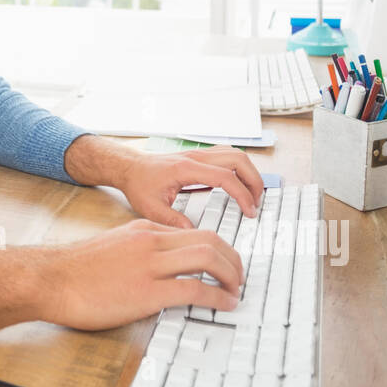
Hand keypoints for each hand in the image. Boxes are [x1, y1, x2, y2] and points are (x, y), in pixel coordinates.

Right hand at [38, 219, 242, 330]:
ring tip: (236, 290)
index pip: (195, 231)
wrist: (50, 279)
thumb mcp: (114, 245)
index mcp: (144, 229)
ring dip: (231, 275)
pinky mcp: (147, 292)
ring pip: (208, 258)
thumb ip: (140, 249)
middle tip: (239, 276)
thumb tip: (163, 266)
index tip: (226, 263)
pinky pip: (195, 290)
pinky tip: (224, 304)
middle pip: (210, 239)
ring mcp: (151, 266)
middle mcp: (152, 241)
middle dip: (233, 259)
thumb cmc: (76, 269)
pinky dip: (217, 298)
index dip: (219, 248)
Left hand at [119, 147, 264, 227]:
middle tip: (256, 203)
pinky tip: (239, 184)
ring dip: (249, 173)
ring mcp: (199, 154)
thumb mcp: (151, 208)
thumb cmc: (139, 184)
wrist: (129, 167)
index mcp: (186, 168)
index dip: (242, 194)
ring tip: (252, 195)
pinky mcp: (200, 156)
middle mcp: (195, 157)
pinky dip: (240, 168)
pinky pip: (228, 155)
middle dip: (254, 180)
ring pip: (235, 154)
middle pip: (238, 159)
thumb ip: (172, 221)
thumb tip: (194, 233)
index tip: (250, 211)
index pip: (225, 177)